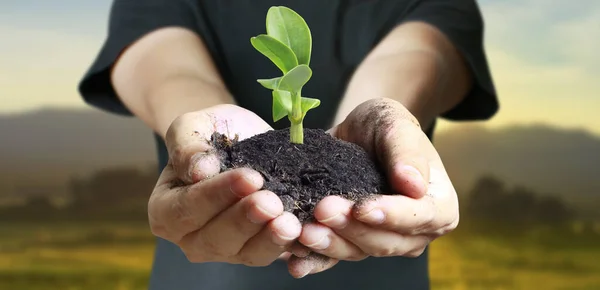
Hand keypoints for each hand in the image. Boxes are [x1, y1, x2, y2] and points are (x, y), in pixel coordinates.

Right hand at [148, 104, 301, 265]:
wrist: (239, 139)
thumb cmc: (209, 134)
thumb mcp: (191, 127)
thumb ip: (186, 146)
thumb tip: (199, 171)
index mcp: (166, 210)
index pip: (187, 208)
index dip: (217, 195)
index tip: (249, 177)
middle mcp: (192, 238)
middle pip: (215, 239)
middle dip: (245, 220)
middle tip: (271, 201)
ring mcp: (226, 250)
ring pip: (247, 254)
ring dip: (270, 239)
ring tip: (291, 222)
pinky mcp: (256, 250)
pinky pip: (273, 254)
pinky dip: (291, 245)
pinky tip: (306, 230)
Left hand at [289, 98, 458, 276]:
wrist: (359, 133)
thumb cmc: (385, 126)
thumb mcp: (396, 124)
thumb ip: (407, 153)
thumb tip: (414, 185)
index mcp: (438, 205)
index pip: (419, 217)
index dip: (391, 215)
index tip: (362, 207)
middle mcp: (413, 231)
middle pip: (386, 240)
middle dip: (352, 228)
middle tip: (323, 210)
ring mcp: (381, 240)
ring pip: (358, 251)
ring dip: (330, 244)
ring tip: (305, 231)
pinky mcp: (351, 243)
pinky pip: (334, 258)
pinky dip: (315, 261)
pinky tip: (296, 263)